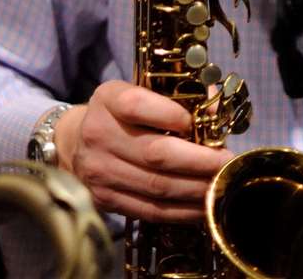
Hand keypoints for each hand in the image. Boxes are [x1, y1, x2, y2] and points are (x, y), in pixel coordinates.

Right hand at [55, 81, 229, 222]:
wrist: (75, 144)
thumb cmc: (121, 114)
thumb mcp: (139, 92)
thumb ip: (175, 96)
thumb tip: (216, 105)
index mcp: (109, 99)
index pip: (137, 105)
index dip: (171, 114)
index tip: (198, 123)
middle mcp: (99, 134)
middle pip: (154, 153)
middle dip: (199, 161)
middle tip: (227, 162)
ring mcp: (100, 171)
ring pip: (156, 186)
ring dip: (196, 189)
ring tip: (222, 185)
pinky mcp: (106, 199)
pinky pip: (151, 210)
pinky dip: (182, 211)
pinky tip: (204, 205)